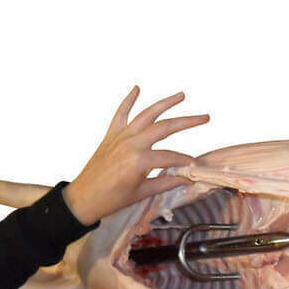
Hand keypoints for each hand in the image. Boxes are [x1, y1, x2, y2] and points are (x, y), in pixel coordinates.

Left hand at [63, 86, 208, 224]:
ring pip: (146, 114)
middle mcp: (131, 143)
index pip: (170, 157)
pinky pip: (121, 113)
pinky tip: (137, 88)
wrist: (83, 198)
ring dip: (165, 103)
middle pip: (164, 127)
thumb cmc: (112, 200)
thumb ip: (166, 183)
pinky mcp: (111, 135)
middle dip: (187, 122)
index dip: (185, 160)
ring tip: (182, 95)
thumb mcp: (142, 193)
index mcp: (139, 160)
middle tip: (205, 117)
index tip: (196, 164)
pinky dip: (128, 100)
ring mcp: (120, 136)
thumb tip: (186, 179)